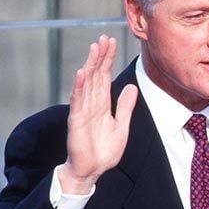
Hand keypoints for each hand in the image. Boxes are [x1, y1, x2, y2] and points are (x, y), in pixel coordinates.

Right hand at [60, 35, 137, 193]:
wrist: (92, 170)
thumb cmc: (104, 151)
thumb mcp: (121, 126)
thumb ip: (125, 107)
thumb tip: (131, 87)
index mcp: (102, 104)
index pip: (104, 76)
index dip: (107, 60)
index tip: (111, 42)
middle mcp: (91, 104)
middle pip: (95, 75)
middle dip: (100, 56)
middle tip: (104, 38)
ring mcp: (83, 111)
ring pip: (87, 83)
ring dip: (90, 65)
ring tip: (94, 48)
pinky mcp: (77, 121)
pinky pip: (78, 101)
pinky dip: (80, 87)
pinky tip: (82, 73)